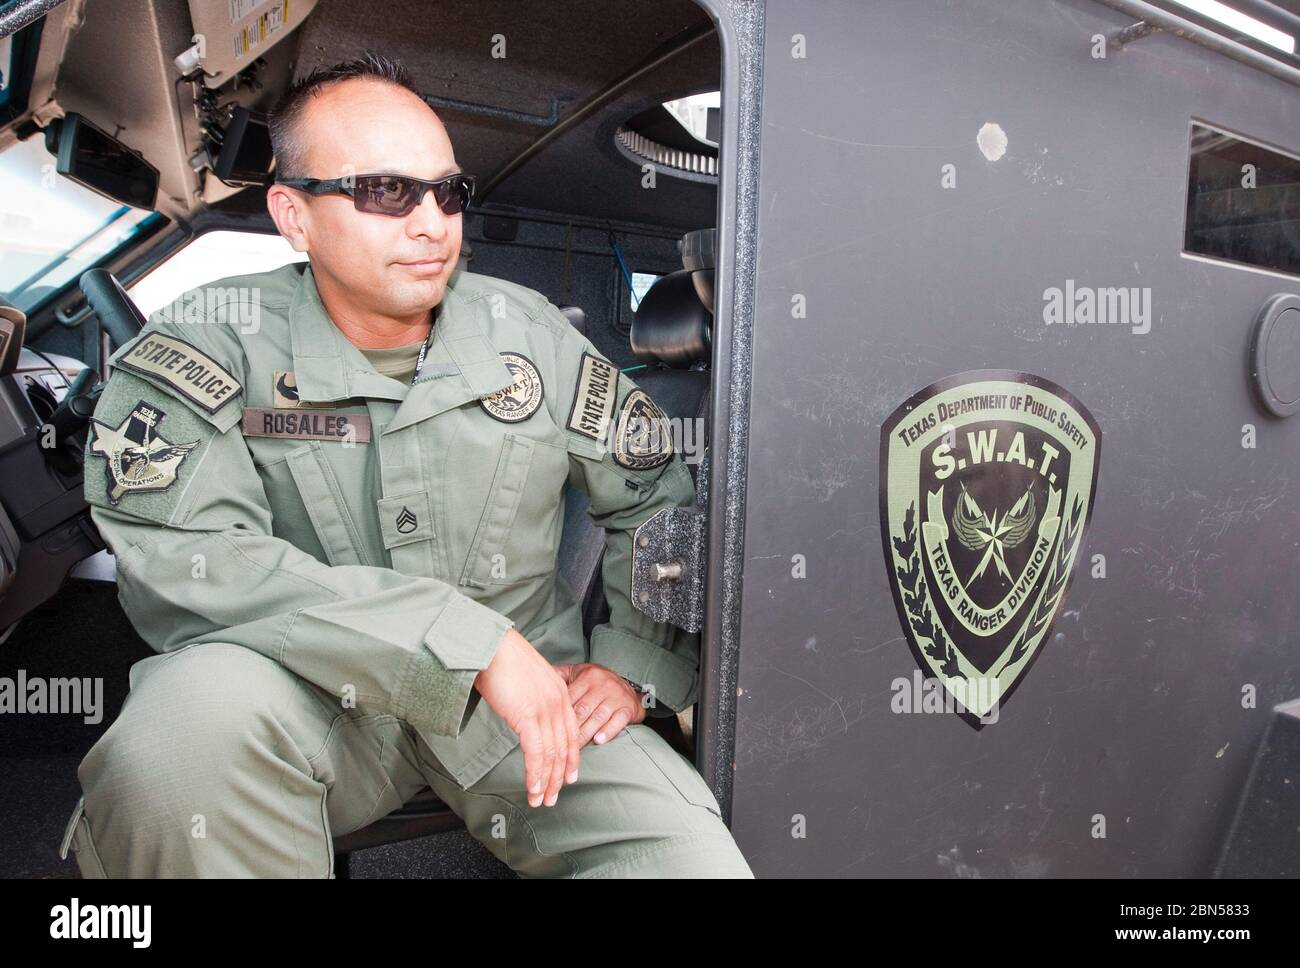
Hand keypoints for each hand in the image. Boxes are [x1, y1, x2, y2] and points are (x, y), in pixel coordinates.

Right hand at [474, 628, 580, 807]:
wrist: (490, 646)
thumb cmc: (502, 659)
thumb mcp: (527, 681)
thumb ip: (532, 700)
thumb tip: (525, 718)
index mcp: (561, 692)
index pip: (571, 733)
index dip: (570, 759)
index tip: (567, 778)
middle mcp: (558, 702)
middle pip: (564, 748)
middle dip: (558, 777)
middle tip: (553, 798)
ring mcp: (545, 709)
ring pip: (551, 754)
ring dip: (546, 782)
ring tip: (541, 801)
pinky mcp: (528, 716)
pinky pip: (536, 752)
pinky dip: (535, 774)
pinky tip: (532, 788)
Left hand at [555, 663, 646, 748]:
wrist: (630, 688)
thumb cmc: (597, 683)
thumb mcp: (578, 673)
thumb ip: (559, 676)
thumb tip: (537, 678)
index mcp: (587, 676)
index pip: (569, 696)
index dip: (558, 713)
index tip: (547, 727)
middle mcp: (602, 685)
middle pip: (582, 709)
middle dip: (569, 727)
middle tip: (556, 744)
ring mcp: (616, 697)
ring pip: (598, 717)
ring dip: (585, 733)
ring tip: (574, 747)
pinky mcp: (627, 709)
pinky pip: (618, 721)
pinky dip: (608, 731)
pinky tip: (598, 740)